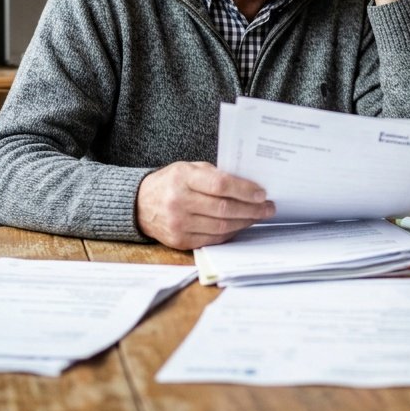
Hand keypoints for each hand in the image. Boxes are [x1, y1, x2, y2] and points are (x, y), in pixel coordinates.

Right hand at [135, 161, 274, 249]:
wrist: (140, 204)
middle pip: (224, 208)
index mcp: (183, 178)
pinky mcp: (180, 241)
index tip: (262, 193)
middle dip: (252, 209)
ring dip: (245, 222)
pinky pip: (213, 239)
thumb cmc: (171, 182)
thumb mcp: (189, 169)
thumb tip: (250, 186)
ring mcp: (178, 224)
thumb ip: (216, 175)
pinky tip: (241, 226)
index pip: (220, 185)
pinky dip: (231, 233)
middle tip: (268, 208)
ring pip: (221, 226)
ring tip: (259, 217)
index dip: (245, 190)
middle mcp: (178, 202)